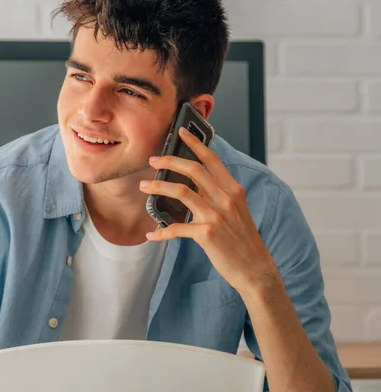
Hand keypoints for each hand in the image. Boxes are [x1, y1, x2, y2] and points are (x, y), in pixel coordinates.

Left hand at [139, 127, 280, 293]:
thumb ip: (218, 195)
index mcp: (233, 190)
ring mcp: (216, 216)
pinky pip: (176, 228)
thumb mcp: (236, 211)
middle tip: (152, 161)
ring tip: (144, 187)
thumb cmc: (242, 240)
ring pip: (181, 192)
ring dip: (158, 187)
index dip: (195, 143)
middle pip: (193, 170)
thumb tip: (195, 184)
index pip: (212, 160)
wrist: (255, 269)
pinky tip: (152, 234)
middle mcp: (226, 199)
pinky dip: (161, 231)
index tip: (181, 132)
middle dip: (169, 162)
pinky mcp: (206, 234)